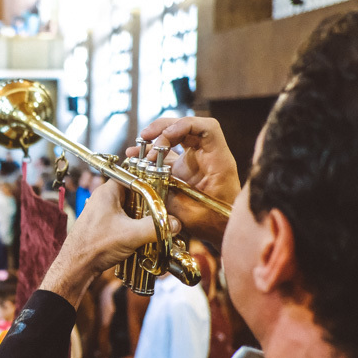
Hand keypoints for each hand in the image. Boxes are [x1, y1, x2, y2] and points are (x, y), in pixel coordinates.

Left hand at [41, 181, 162, 307]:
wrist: (77, 266)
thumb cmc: (95, 246)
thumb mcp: (131, 235)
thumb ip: (155, 227)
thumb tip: (176, 224)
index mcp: (108, 191)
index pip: (134, 176)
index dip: (151, 182)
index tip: (165, 190)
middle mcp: (105, 198)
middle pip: (135, 193)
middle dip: (150, 202)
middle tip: (165, 210)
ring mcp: (104, 212)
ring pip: (131, 208)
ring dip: (144, 216)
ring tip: (158, 223)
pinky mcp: (105, 225)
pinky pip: (126, 220)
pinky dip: (136, 225)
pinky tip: (145, 235)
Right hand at [126, 116, 239, 245]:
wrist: (222, 232)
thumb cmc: (214, 224)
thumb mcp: (190, 213)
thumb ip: (169, 196)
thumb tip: (146, 181)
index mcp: (218, 162)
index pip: (206, 128)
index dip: (184, 125)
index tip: (164, 136)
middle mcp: (207, 156)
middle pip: (188, 127)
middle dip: (164, 128)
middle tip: (145, 137)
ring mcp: (196, 161)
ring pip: (176, 138)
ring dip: (155, 139)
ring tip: (136, 149)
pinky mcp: (185, 169)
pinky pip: (168, 154)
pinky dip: (152, 154)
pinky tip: (135, 158)